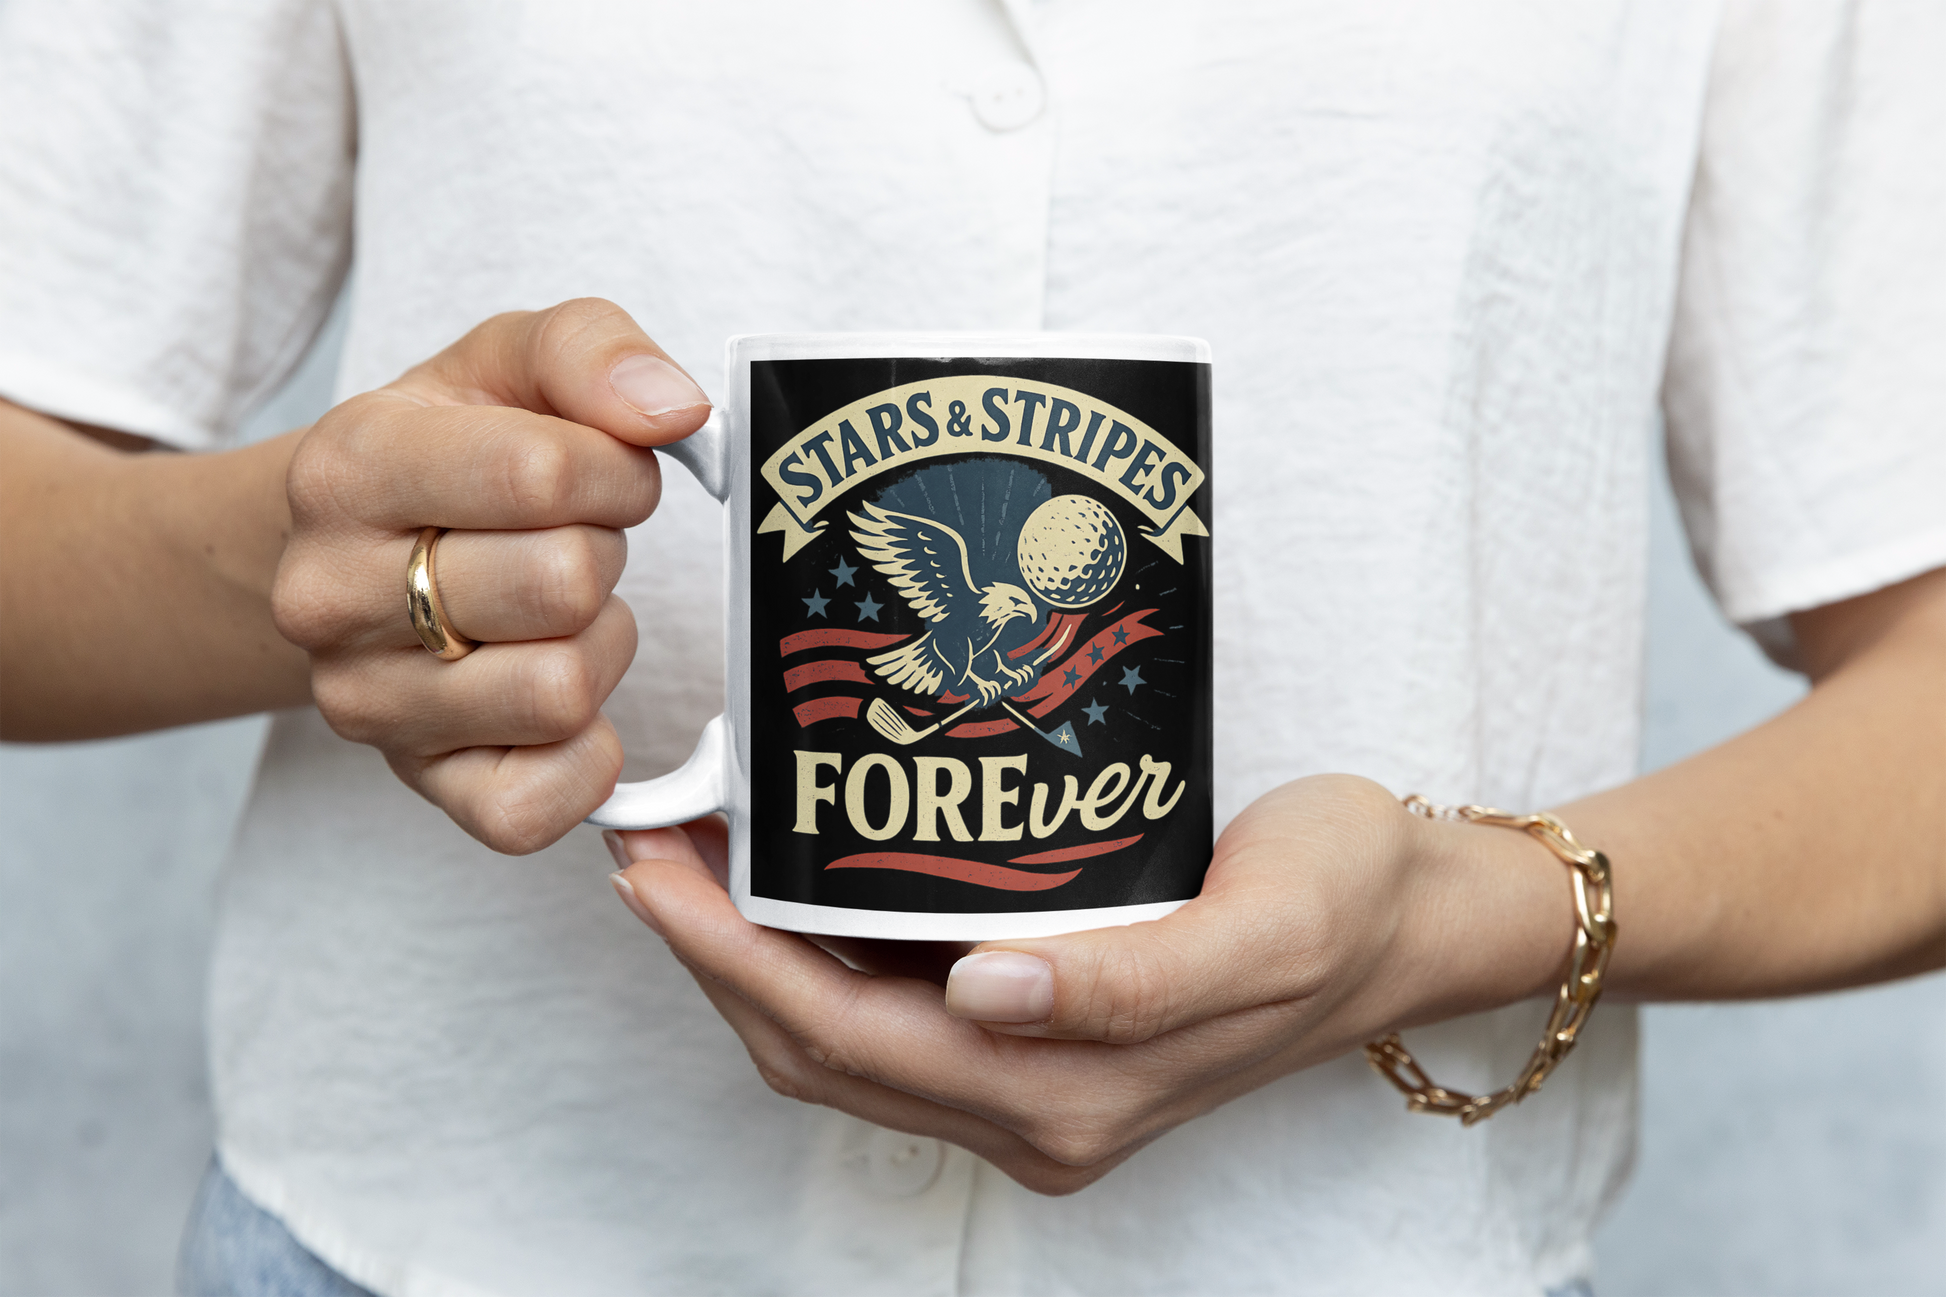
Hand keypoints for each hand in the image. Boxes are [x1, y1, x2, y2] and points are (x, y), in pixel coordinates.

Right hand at [273, 299, 710, 852]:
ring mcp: (367, 704)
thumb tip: (673, 410)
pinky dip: (587, 755)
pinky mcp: (422, 788)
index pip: (543, 474)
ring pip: (563, 692)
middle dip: (601, 553)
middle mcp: (328, 596)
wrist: (362, 551)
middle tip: (568, 542)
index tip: (604, 471)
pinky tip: (563, 697)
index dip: (616, 471)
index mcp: (346, 469)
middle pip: (564, 584)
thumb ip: (593, 351)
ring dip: (599, 644)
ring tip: (557, 613)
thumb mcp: (509, 362)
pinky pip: (540, 806)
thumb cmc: (455, 451)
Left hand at [608, 775, 1570, 1193]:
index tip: (655, 868)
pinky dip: (815, 955)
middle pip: (817, 1050)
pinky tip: (792, 877)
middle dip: (710, 957)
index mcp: (1069, 1096)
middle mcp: (1034, 1110)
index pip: (846, 1039)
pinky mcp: (1041, 1043)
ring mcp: (1033, 1085)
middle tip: (645, 842)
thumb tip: (982, 995)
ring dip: (750, 957)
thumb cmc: (1343, 898)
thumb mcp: (1259, 928)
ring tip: (692, 852)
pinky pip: (889, 1017)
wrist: (1413, 918)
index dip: (730, 961)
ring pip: (840, 1041)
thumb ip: (1127, 985)